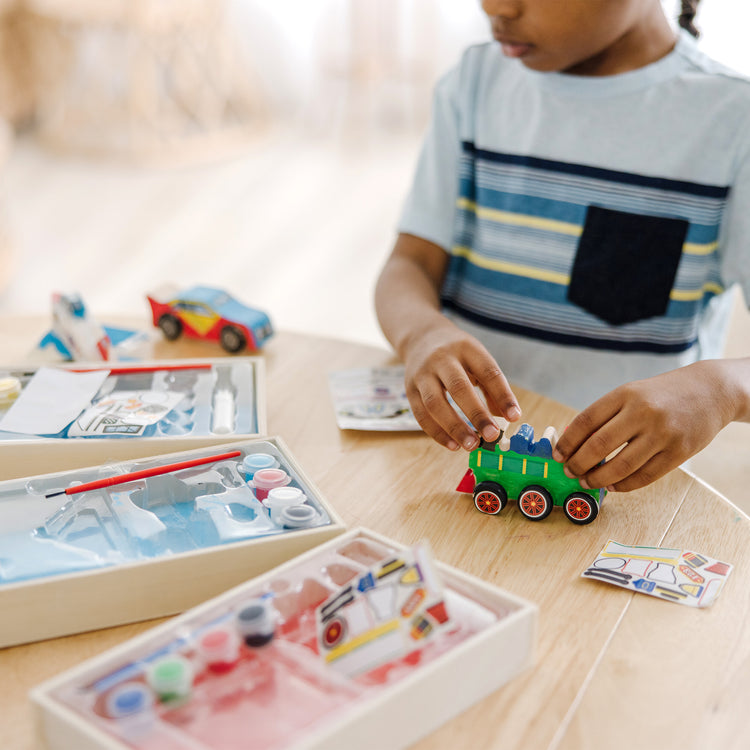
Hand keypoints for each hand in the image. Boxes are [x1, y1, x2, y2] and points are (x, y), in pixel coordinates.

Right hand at [403, 322, 521, 450]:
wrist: (422, 338)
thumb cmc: (458, 354)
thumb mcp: (478, 359)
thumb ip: (492, 387)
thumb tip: (506, 418)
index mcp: (466, 348)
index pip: (487, 371)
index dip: (502, 395)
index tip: (514, 416)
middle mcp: (441, 359)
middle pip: (458, 387)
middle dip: (476, 413)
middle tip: (491, 435)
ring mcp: (422, 374)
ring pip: (435, 403)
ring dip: (454, 427)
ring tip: (471, 445)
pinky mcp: (409, 389)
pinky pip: (421, 415)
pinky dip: (437, 432)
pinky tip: (453, 445)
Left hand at [552, 361, 736, 491]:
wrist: (711, 390)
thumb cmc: (661, 394)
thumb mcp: (631, 393)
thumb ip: (605, 415)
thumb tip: (574, 444)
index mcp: (625, 394)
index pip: (586, 421)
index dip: (568, 443)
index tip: (558, 455)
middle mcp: (643, 412)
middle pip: (599, 446)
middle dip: (578, 464)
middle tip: (570, 472)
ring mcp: (663, 433)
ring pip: (621, 466)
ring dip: (598, 479)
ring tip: (587, 482)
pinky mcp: (679, 452)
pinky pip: (645, 476)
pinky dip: (624, 485)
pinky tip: (613, 485)